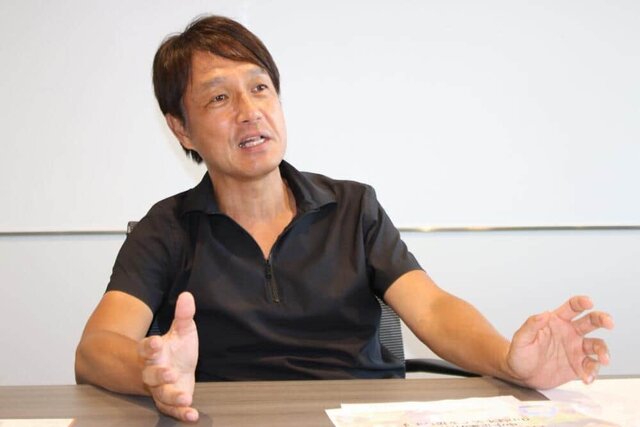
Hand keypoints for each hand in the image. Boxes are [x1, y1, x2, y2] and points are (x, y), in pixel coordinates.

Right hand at [138, 292, 198, 421]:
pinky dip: (181, 413)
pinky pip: (172, 409)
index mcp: (153, 352)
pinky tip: (192, 414)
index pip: (146, 348)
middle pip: (150, 374)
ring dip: (172, 397)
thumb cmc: (175, 349)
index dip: (149, 346)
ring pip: (161, 394)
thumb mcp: (182, 330)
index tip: (155, 342)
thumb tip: (187, 295)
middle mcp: (152, 372)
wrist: (170, 369)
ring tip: (185, 397)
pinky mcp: (168, 401)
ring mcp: (159, 388)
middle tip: (169, 372)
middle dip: (159, 374)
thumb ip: (184, 315)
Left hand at [506, 295, 613, 389]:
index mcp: (556, 321)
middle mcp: (569, 333)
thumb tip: (544, 314)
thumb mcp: (521, 339)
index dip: (581, 302)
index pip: (572, 307)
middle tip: (609, 323)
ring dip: (603, 351)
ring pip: (597, 345)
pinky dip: (593, 372)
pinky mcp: (578, 366)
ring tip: (602, 360)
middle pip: (591, 321)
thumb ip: (531, 326)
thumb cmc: (519, 354)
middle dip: (602, 319)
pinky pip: (591, 367)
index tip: (589, 302)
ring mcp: (575, 349)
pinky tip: (587, 378)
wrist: (520, 375)